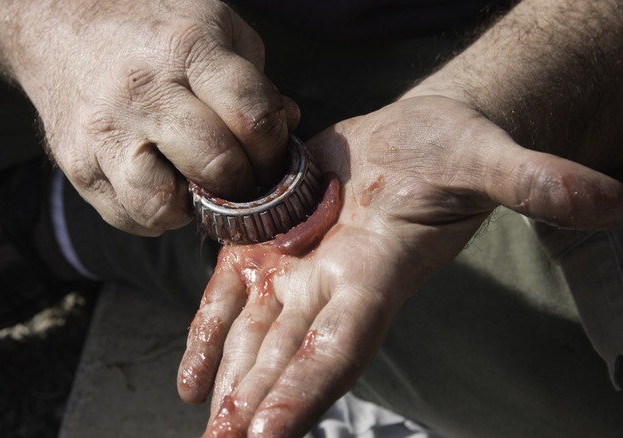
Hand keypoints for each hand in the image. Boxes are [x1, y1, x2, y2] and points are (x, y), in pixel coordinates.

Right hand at [10, 0, 298, 234]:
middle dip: (245, 183)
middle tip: (245, 179)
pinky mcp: (78, 166)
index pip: (252, 116)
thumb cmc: (149, 29)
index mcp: (186, 49)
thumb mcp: (212, 25)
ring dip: (193, 208)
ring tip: (196, 186)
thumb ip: (254, 79)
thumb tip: (286, 128)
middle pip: (217, 165)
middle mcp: (143, 93)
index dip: (275, 147)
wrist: (57, 27)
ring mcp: (105, 134)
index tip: (272, 154)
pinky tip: (161, 184)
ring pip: (163, 206)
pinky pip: (129, 217)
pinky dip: (156, 215)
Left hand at [177, 95, 622, 436]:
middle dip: (254, 407)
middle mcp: (332, 285)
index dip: (305, 389)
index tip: (268, 436)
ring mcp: (297, 268)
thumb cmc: (455, 150)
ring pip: (255, 335)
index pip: (339, 346)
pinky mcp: (270, 243)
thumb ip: (536, 183)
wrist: (413, 140)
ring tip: (205, 428)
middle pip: (288, 356)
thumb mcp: (490, 158)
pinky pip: (232, 294)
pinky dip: (209, 333)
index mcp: (378, 275)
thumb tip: (611, 201)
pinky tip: (191, 379)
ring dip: (228, 383)